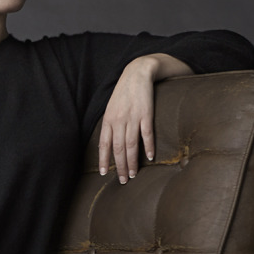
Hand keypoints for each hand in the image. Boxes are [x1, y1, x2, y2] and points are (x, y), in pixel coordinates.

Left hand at [98, 53, 192, 183]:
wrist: (138, 73)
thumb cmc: (124, 92)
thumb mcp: (112, 107)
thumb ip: (110, 124)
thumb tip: (110, 143)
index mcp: (108, 119)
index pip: (104, 144)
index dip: (103, 160)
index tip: (104, 173)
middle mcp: (118, 120)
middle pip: (118, 148)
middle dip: (119, 166)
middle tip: (122, 180)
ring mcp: (132, 117)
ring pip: (131, 145)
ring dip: (132, 162)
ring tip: (133, 174)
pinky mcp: (146, 114)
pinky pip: (147, 134)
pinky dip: (148, 147)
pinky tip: (150, 158)